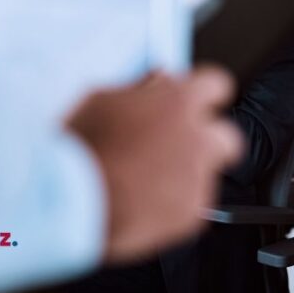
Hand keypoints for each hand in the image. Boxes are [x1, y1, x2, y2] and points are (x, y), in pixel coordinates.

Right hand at [66, 68, 242, 262]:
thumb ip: (142, 86)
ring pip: (208, 172)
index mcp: (179, 102)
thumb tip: (158, 79)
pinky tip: (144, 201)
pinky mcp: (191, 213)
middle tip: (176, 146)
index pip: (217, 85)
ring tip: (147, 180)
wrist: (65, 201)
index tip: (192, 102)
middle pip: (228, 135)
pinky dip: (174, 203)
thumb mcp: (101, 98)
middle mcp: (197, 137)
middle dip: (208, 140)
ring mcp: (197, 177)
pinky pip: (192, 204)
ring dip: (187, 172)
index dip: (203, 94)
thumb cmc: (76, 147)